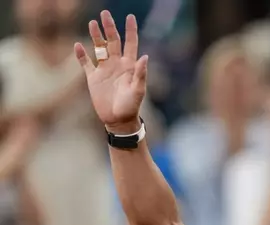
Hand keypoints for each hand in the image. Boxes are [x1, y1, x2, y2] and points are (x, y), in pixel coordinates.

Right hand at [74, 11, 147, 132]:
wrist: (118, 119)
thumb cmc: (132, 106)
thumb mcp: (138, 90)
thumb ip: (141, 73)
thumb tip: (145, 56)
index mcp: (129, 65)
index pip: (130, 43)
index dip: (130, 30)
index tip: (130, 17)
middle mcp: (117, 64)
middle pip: (113, 41)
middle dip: (109, 28)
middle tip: (105, 13)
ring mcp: (104, 70)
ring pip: (99, 48)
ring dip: (96, 36)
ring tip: (92, 23)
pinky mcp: (93, 78)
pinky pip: (86, 63)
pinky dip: (81, 55)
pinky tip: (78, 45)